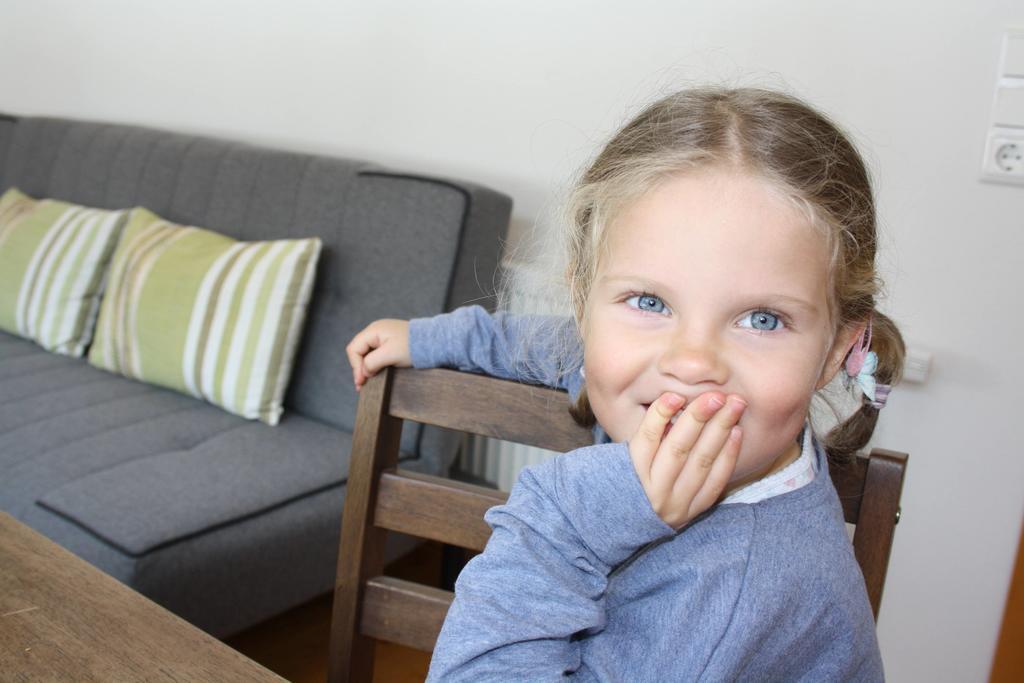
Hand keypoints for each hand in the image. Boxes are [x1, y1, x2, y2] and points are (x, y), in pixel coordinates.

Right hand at [345, 319, 411, 389]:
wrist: (433, 342)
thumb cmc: (413, 346)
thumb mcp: (390, 355)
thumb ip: (372, 362)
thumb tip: (364, 372)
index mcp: (373, 330)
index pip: (354, 349)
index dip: (355, 366)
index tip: (361, 381)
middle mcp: (375, 331)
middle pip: (358, 351)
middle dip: (359, 368)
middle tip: (362, 385)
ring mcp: (382, 337)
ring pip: (366, 354)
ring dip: (366, 368)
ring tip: (367, 382)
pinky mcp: (390, 343)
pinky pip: (375, 354)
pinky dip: (374, 365)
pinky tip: (376, 374)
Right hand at [629, 392, 745, 528]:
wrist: (628, 526)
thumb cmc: (628, 481)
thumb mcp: (626, 458)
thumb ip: (648, 434)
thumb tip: (675, 401)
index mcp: (630, 474)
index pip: (647, 439)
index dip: (660, 414)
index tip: (675, 394)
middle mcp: (653, 491)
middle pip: (678, 449)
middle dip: (699, 417)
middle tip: (716, 395)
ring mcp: (675, 504)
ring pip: (701, 463)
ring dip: (720, 430)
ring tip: (734, 405)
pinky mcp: (693, 512)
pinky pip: (715, 482)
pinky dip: (728, 456)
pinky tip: (736, 432)